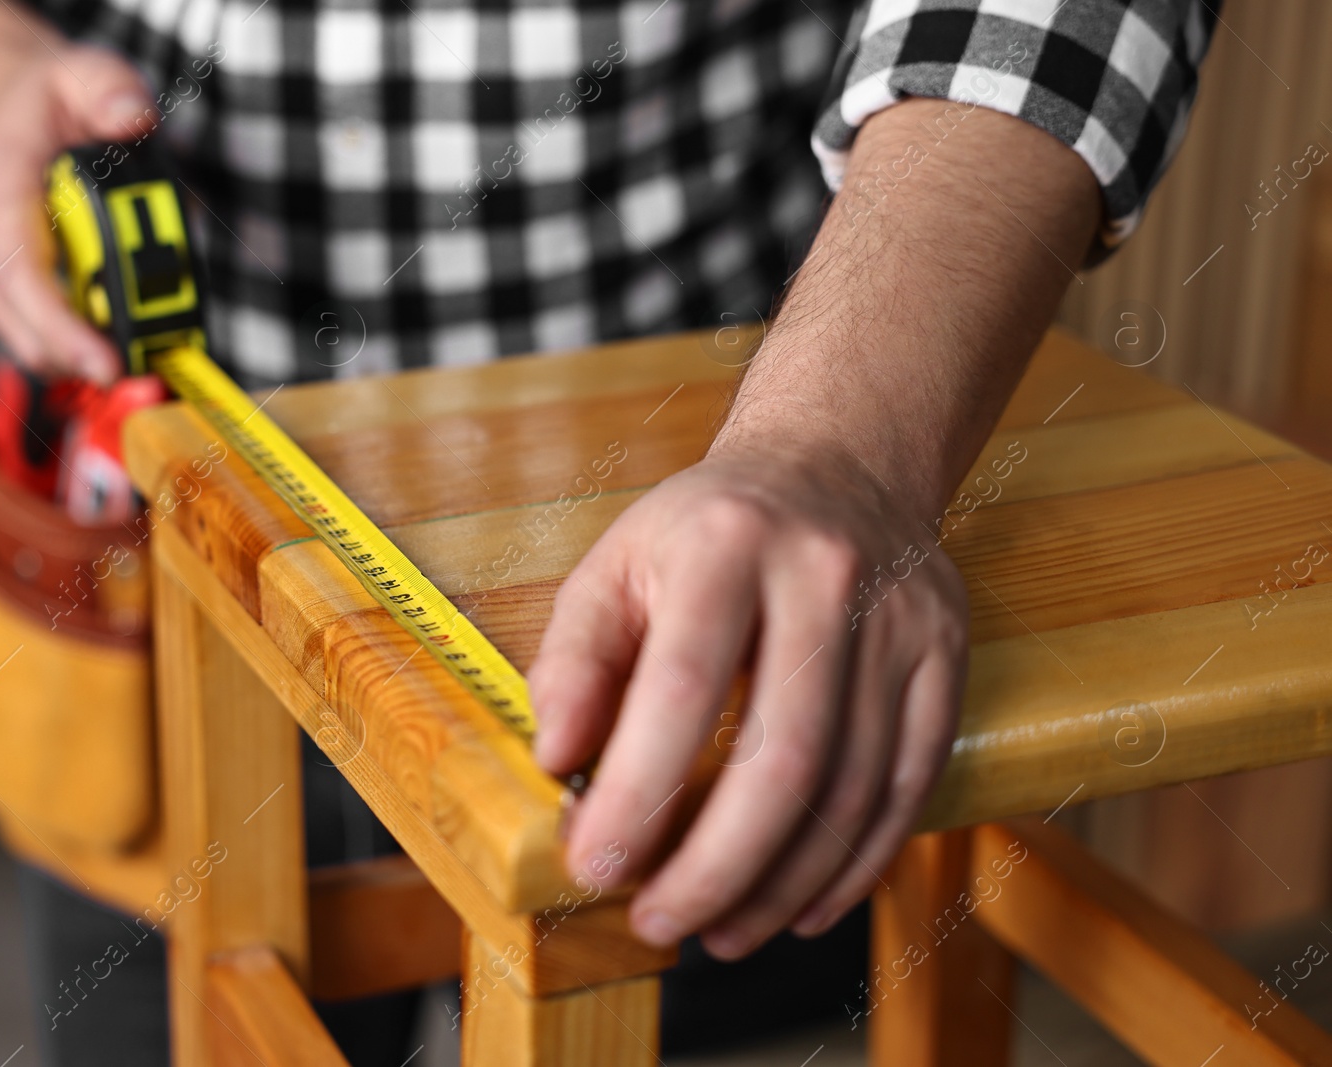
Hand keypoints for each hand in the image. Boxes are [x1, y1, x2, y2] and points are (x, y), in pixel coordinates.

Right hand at [0, 43, 152, 380]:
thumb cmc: (43, 97)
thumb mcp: (84, 73)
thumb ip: (112, 91)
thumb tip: (132, 117)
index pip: (22, 273)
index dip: (64, 328)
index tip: (107, 361)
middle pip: (17, 319)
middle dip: (77, 356)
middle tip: (136, 370)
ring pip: (14, 333)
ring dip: (70, 354)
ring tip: (127, 353)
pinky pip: (16, 327)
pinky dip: (58, 341)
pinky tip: (98, 338)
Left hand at [529, 444, 967, 958]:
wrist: (836, 462)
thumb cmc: (706, 531)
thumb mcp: (616, 562)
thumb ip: (574, 657)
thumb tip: (557, 759)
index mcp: (726, 544)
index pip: (684, 689)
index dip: (638, 792)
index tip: (595, 867)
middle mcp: (825, 576)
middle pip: (783, 757)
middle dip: (715, 866)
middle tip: (658, 923)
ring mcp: (900, 618)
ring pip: (852, 787)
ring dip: (781, 883)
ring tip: (719, 931)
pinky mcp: (946, 655)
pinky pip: (908, 785)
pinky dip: (855, 863)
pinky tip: (801, 906)